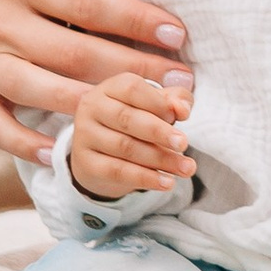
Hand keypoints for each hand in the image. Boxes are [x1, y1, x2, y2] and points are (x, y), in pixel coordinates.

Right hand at [0, 0, 193, 163]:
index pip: (86, 2)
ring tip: (138, 117)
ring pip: (39, 91)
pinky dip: (26, 145)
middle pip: (72, 52)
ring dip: (90, 107)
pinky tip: (62, 153)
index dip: (133, 19)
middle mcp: (0, 23)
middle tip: (179, 84)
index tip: (175, 34)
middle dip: (130, 70)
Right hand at [67, 70, 192, 200]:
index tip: (183, 117)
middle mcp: (92, 107)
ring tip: (186, 168)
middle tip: (184, 144)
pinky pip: (117, 171)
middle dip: (160, 132)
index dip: (158, 102)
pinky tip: (166, 183)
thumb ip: (174, 100)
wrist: (103, 155)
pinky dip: (145, 178)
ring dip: (160, 159)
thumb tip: (182, 108)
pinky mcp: (85, 163)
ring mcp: (84, 135)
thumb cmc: (136, 121)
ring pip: (125, 147)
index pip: (132, 89)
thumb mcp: (155, 105)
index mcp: (110, 87)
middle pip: (127, 118)